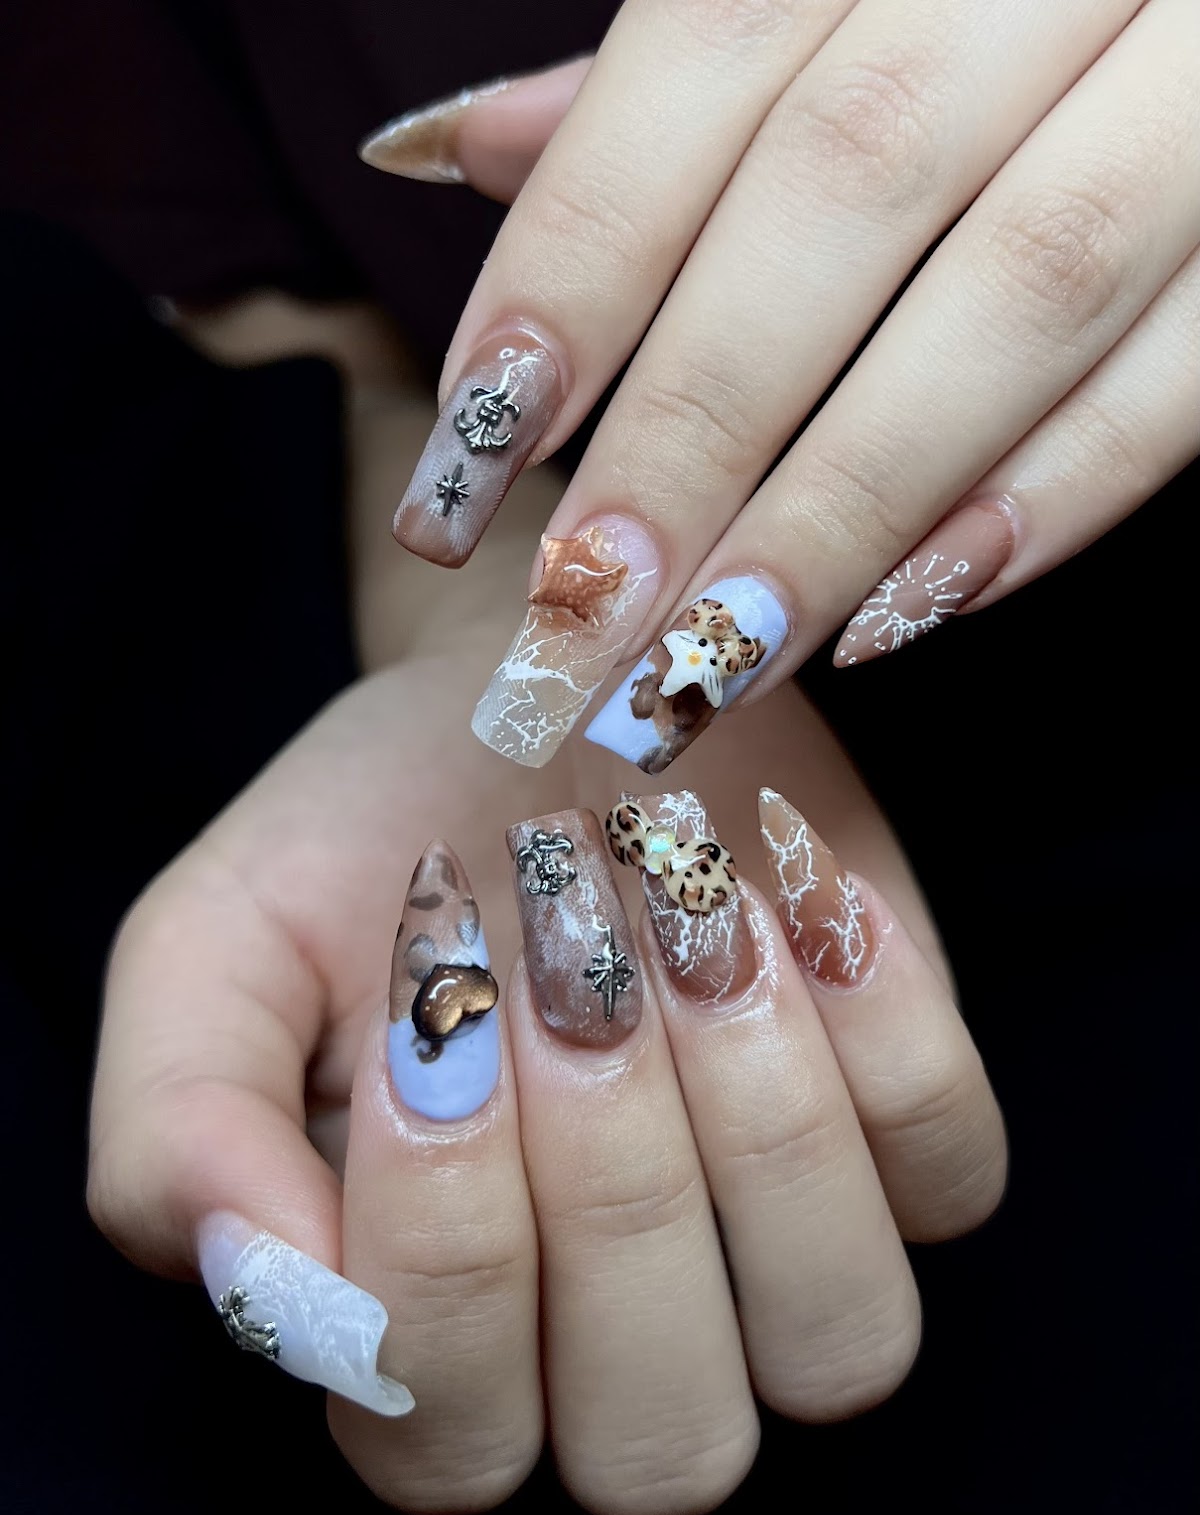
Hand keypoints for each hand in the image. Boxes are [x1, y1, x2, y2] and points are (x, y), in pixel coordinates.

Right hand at [88, 592, 1003, 1514]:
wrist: (523, 708)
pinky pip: (955, 1174)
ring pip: (839, 1342)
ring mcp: (784, 1248)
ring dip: (759, 1120)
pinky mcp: (910, 1138)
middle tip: (565, 967)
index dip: (445, 1234)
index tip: (435, 1001)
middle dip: (610, 1186)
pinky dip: (884, 1031)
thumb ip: (178, 1130)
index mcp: (427, 1330)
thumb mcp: (210, 952)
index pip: (446, 1429)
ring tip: (687, 929)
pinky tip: (791, 899)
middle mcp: (618, 1334)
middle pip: (660, 1435)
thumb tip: (256, 1278)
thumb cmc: (365, 841)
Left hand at [362, 0, 1198, 772]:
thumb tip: (460, 148)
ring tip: (712, 659)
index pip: (708, 57)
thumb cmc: (1003, 3)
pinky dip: (1055, 493)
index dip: (574, 269)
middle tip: (579, 619)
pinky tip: (909, 609)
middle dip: (694, 428)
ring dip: (848, 500)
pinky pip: (1194, 362)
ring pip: (1026, 283)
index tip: (466, 470)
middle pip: (847, 183)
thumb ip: (677, 74)